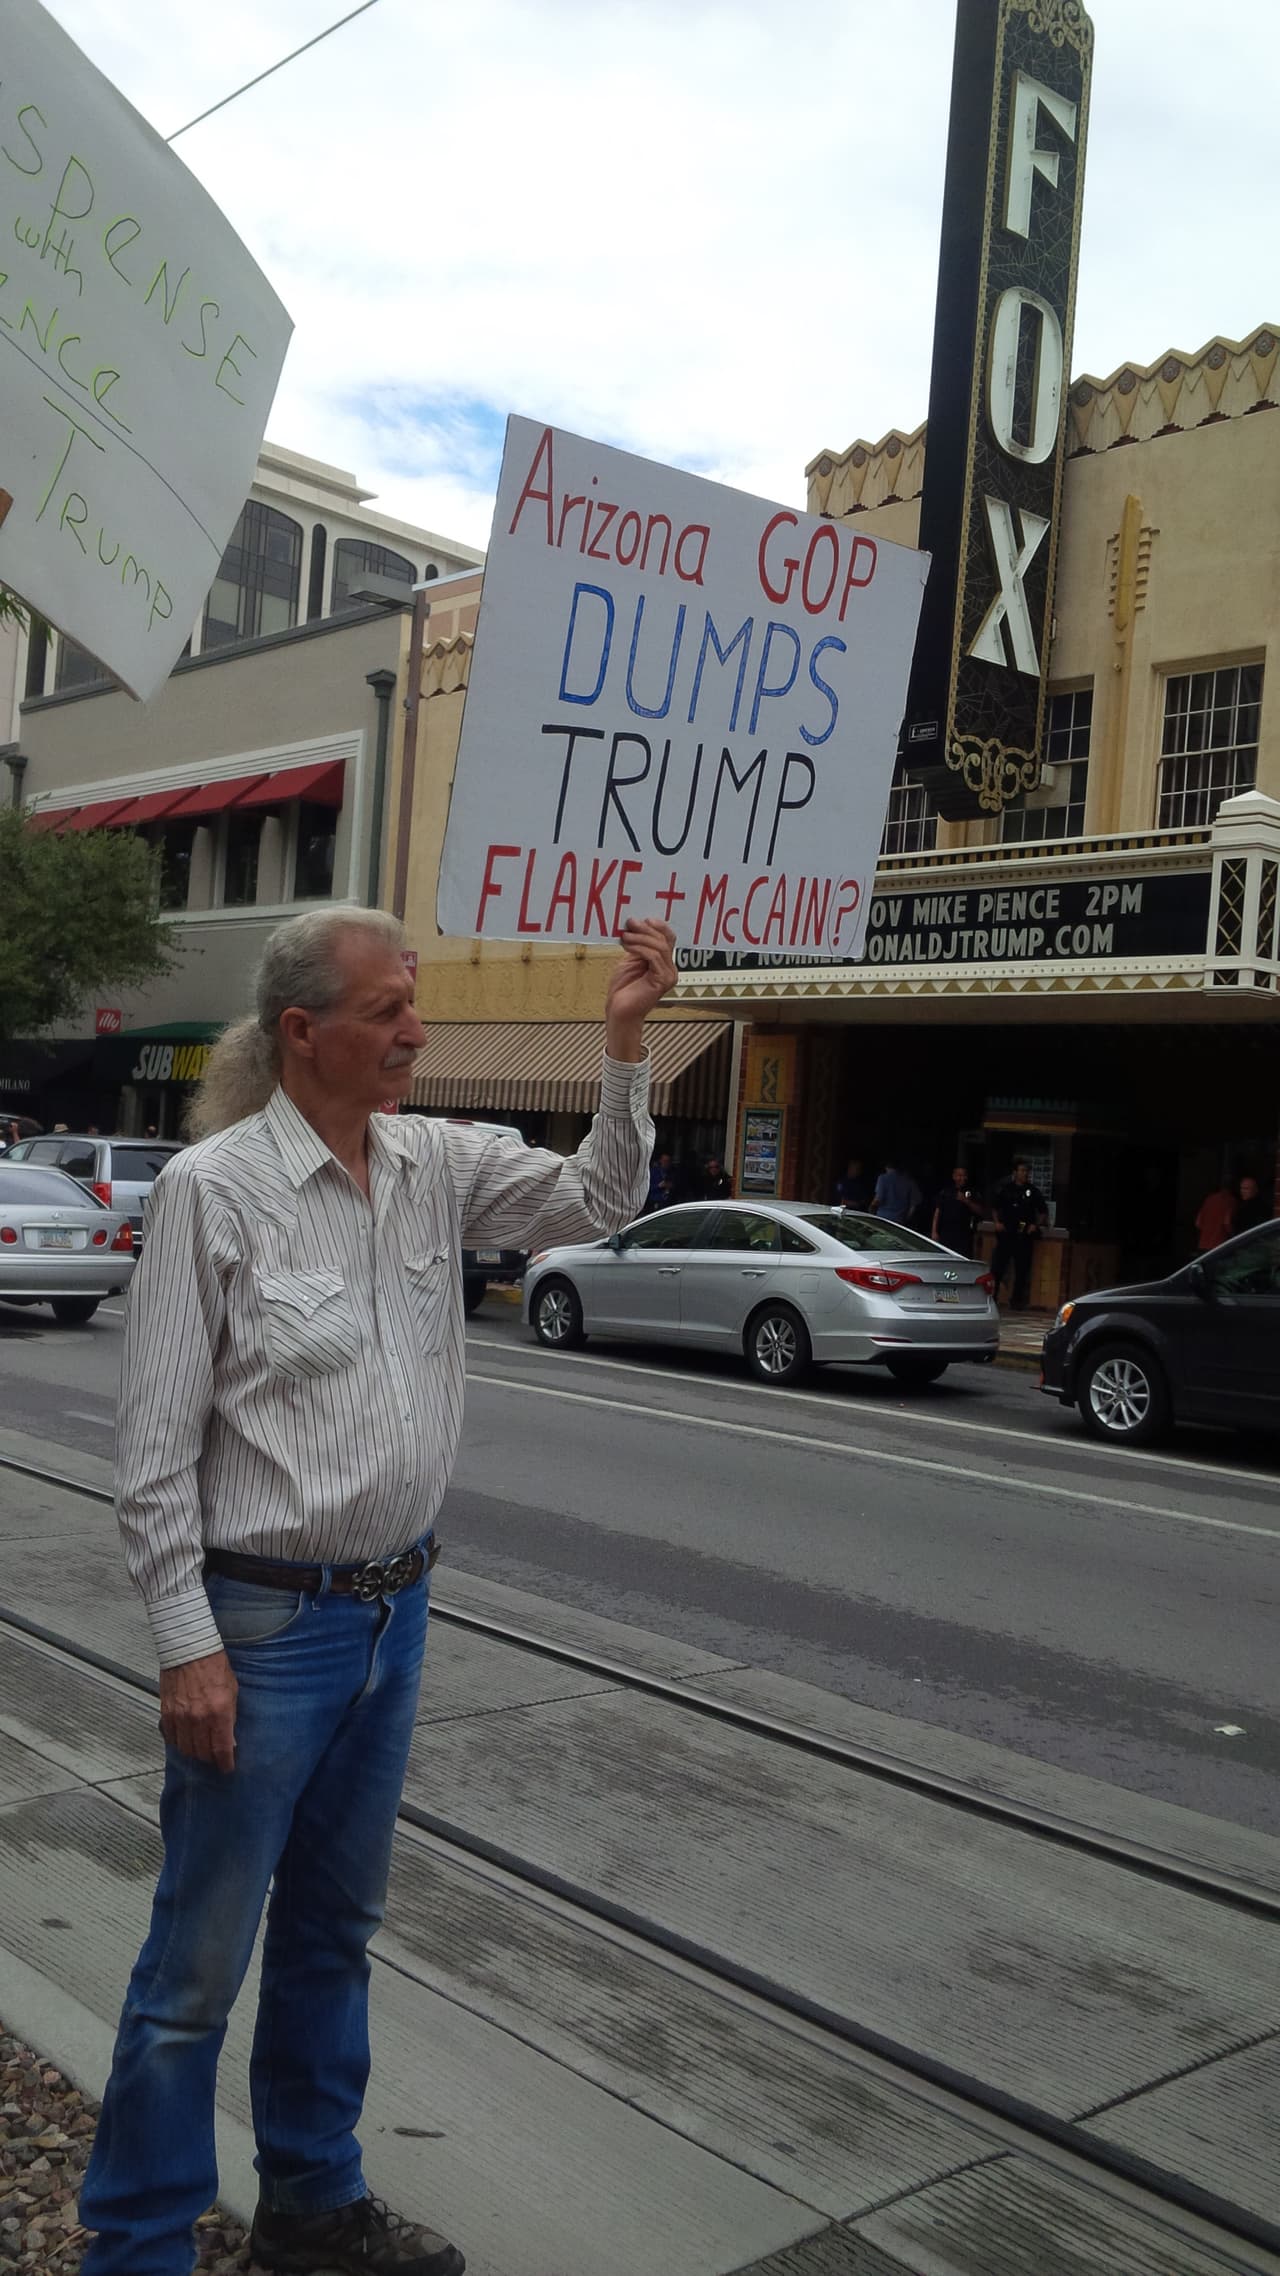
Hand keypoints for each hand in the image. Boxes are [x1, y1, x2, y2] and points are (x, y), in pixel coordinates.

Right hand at [159, 1649, 238, 1772]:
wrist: (189, 1650)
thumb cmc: (214, 1666)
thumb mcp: (232, 1691)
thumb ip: (231, 1717)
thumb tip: (230, 1740)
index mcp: (219, 1712)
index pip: (221, 1749)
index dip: (225, 1763)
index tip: (227, 1768)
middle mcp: (198, 1718)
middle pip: (202, 1753)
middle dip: (210, 1759)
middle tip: (214, 1758)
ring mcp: (180, 1717)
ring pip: (185, 1749)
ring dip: (194, 1753)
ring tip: (200, 1750)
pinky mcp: (167, 1713)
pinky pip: (171, 1738)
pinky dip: (178, 1743)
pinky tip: (185, 1740)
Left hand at [604, 918, 677, 1059]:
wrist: (619, 1011)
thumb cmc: (623, 990)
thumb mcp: (630, 960)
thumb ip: (637, 946)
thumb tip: (635, 924)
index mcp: (664, 963)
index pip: (668, 938)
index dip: (657, 926)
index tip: (641, 918)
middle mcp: (670, 969)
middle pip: (664, 940)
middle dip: (646, 929)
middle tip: (630, 923)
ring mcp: (668, 975)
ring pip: (659, 947)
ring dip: (640, 937)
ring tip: (625, 936)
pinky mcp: (662, 981)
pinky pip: (654, 956)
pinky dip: (639, 948)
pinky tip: (627, 945)